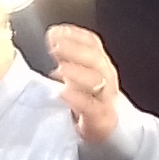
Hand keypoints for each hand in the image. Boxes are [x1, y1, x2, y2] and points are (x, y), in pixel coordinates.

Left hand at [46, 24, 122, 148]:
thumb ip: (66, 56)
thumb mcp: (78, 73)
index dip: (74, 35)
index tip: (55, 32)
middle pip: (94, 59)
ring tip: (59, 68)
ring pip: (96, 81)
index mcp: (99, 63)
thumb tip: (52, 36)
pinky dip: (77, 98)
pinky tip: (63, 92)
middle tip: (54, 47)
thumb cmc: (88, 98)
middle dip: (74, 50)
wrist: (106, 127)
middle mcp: (106, 76)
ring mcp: (106, 97)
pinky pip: (91, 106)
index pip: (92, 43)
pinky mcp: (101, 118)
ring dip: (76, 72)